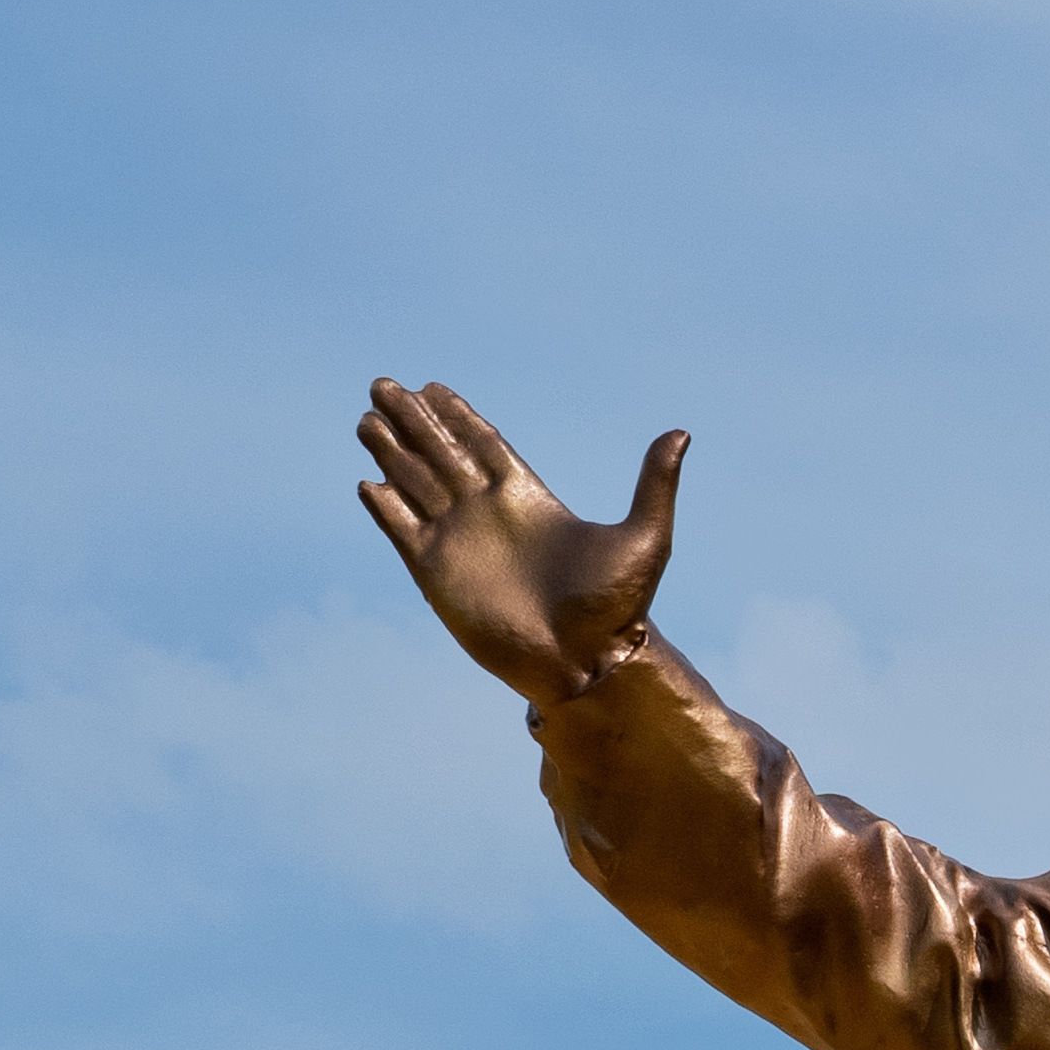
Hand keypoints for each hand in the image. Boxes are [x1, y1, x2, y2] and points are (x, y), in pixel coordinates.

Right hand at [357, 379, 684, 701]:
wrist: (585, 664)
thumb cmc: (618, 609)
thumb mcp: (645, 539)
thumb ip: (654, 484)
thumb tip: (681, 434)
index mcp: (528, 499)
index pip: (482, 445)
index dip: (456, 416)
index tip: (433, 388)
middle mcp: (487, 514)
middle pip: (440, 454)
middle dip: (413, 420)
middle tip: (384, 385)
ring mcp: (459, 542)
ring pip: (415, 484)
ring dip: (391, 452)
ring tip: (368, 420)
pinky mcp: (436, 574)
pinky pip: (402, 531)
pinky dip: (384, 508)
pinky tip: (368, 484)